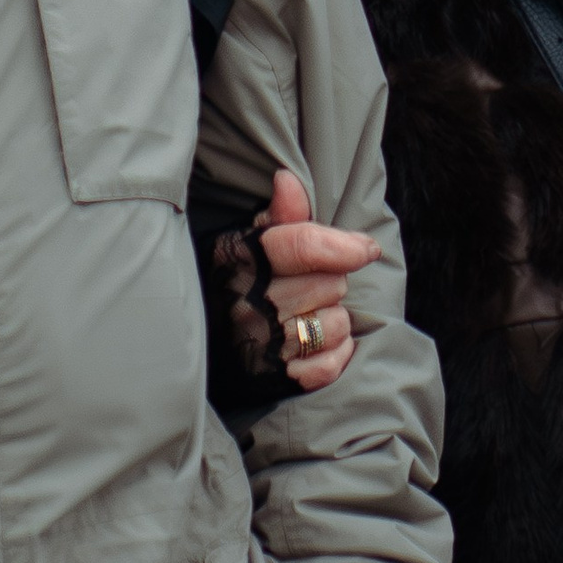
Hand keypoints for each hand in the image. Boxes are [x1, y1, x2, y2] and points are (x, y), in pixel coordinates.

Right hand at [216, 168, 374, 393]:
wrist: (193, 344)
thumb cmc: (232, 285)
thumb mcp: (245, 244)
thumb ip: (278, 216)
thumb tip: (288, 179)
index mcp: (239, 259)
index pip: (302, 245)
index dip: (343, 245)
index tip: (368, 248)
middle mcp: (247, 303)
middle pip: (329, 284)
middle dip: (330, 283)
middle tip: (310, 286)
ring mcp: (259, 346)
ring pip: (334, 324)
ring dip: (332, 319)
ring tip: (308, 315)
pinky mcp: (272, 382)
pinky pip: (329, 365)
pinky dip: (333, 354)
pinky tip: (316, 343)